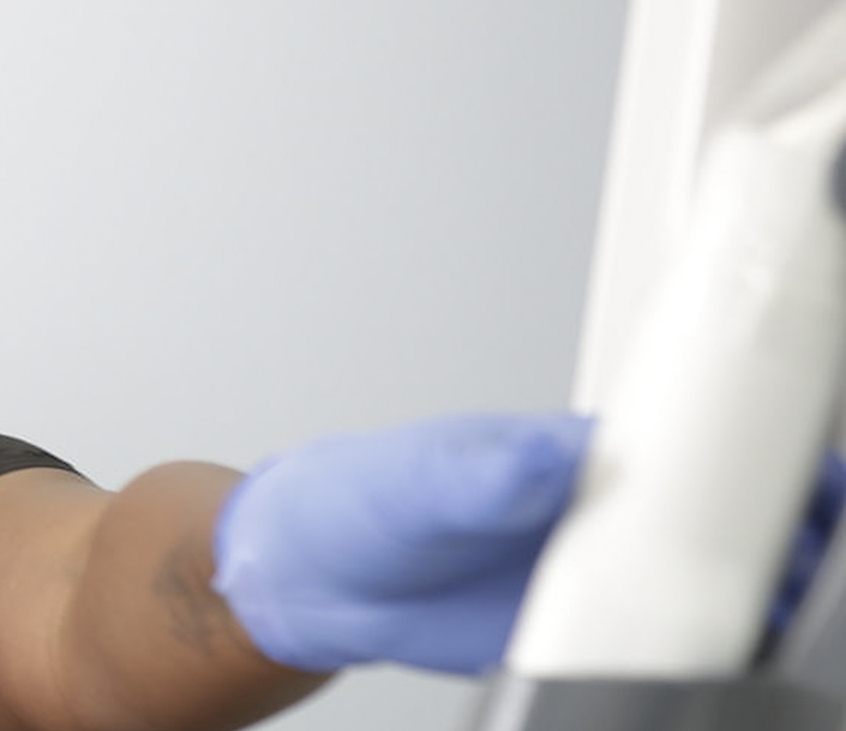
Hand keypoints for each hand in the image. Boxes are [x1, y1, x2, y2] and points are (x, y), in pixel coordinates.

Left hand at [210, 413, 841, 674]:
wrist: (313, 581)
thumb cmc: (358, 501)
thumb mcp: (415, 479)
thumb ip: (483, 471)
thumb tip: (547, 457)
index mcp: (580, 453)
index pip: (698, 443)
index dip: (770, 459)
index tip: (817, 477)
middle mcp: (604, 513)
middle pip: (726, 522)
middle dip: (787, 538)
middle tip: (808, 561)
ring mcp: (598, 578)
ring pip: (706, 591)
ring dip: (754, 604)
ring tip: (781, 615)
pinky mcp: (581, 639)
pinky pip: (656, 650)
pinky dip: (696, 658)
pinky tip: (718, 664)